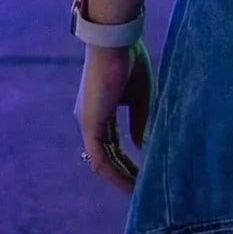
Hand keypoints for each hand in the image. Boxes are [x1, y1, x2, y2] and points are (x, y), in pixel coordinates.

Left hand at [75, 40, 153, 195]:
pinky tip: (130, 183)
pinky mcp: (90, 124)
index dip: (127, 160)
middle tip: (143, 189)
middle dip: (125, 174)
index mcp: (101, 109)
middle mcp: (90, 119)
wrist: (115, 41)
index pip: (112, 143)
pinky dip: (115, 173)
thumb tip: (142, 146)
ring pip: (103, 161)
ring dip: (121, 178)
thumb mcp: (140, 95)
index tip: (144, 173)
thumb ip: (139, 121)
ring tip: (139, 192)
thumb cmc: (129, 59)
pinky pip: (100, 158)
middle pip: (108, 155)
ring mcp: (88, 123)